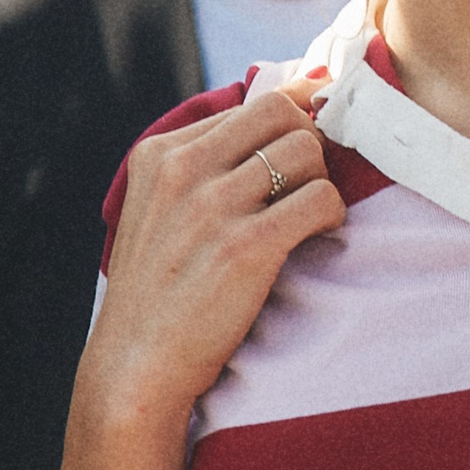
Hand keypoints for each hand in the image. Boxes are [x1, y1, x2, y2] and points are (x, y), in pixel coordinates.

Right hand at [72, 77, 343, 438]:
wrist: (137, 365)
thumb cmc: (161, 292)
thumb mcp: (159, 210)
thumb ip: (203, 165)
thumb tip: (281, 110)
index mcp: (160, 154)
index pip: (251, 103)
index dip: (290, 124)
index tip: (302, 151)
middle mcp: (183, 169)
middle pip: (282, 112)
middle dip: (308, 142)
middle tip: (306, 185)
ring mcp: (213, 207)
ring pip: (306, 150)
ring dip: (320, 181)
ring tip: (307, 217)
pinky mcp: (246, 247)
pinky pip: (321, 198)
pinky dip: (332, 215)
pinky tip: (316, 236)